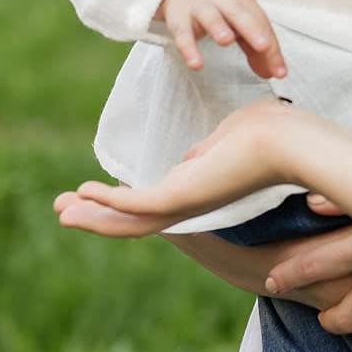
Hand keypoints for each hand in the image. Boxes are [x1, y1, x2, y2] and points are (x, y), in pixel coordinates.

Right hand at [54, 98, 296, 235]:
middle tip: (62, 210)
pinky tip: (83, 192)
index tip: (94, 193)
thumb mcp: (229, 137)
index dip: (123, 201)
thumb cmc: (271, 131)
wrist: (291, 140)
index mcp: (202, 187)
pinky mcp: (183, 196)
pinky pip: (136, 203)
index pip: (155, 201)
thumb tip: (193, 158)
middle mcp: (191, 202)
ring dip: (93, 214)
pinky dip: (108, 199)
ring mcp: (186, 202)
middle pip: (134, 218)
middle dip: (97, 215)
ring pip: (129, 219)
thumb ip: (207, 151)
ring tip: (60, 210)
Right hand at [157, 0, 286, 79]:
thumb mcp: (239, 20)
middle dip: (253, 29)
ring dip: (219, 27)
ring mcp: (200, 7)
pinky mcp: (179, 18)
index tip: (280, 71)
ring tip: (227, 41)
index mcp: (243, 0)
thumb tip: (272, 73)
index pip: (260, 23)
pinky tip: (196, 64)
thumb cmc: (219, 6)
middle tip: (264, 47)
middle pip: (240, 14)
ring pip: (211, 16)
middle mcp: (224, 0)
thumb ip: (255, 47)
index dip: (272, 47)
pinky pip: (183, 33)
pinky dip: (188, 48)